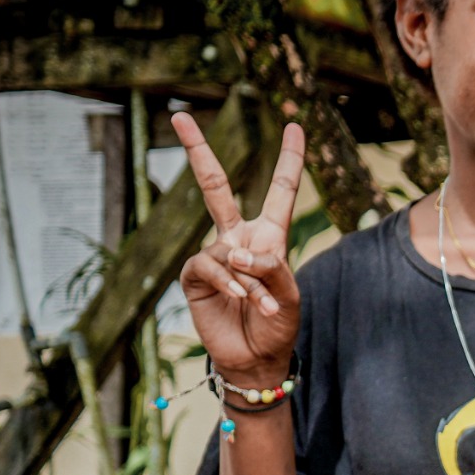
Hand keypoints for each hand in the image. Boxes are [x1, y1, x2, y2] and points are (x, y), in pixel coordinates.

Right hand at [175, 114, 305, 383]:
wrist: (256, 359)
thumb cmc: (279, 325)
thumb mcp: (291, 295)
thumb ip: (270, 267)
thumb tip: (234, 251)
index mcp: (270, 236)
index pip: (281, 191)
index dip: (289, 159)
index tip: (296, 126)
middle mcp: (238, 239)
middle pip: (215, 186)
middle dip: (197, 151)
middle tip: (179, 116)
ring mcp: (214, 256)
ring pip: (227, 250)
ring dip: (250, 281)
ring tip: (264, 305)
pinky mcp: (195, 277)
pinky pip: (209, 267)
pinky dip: (229, 283)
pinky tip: (240, 299)